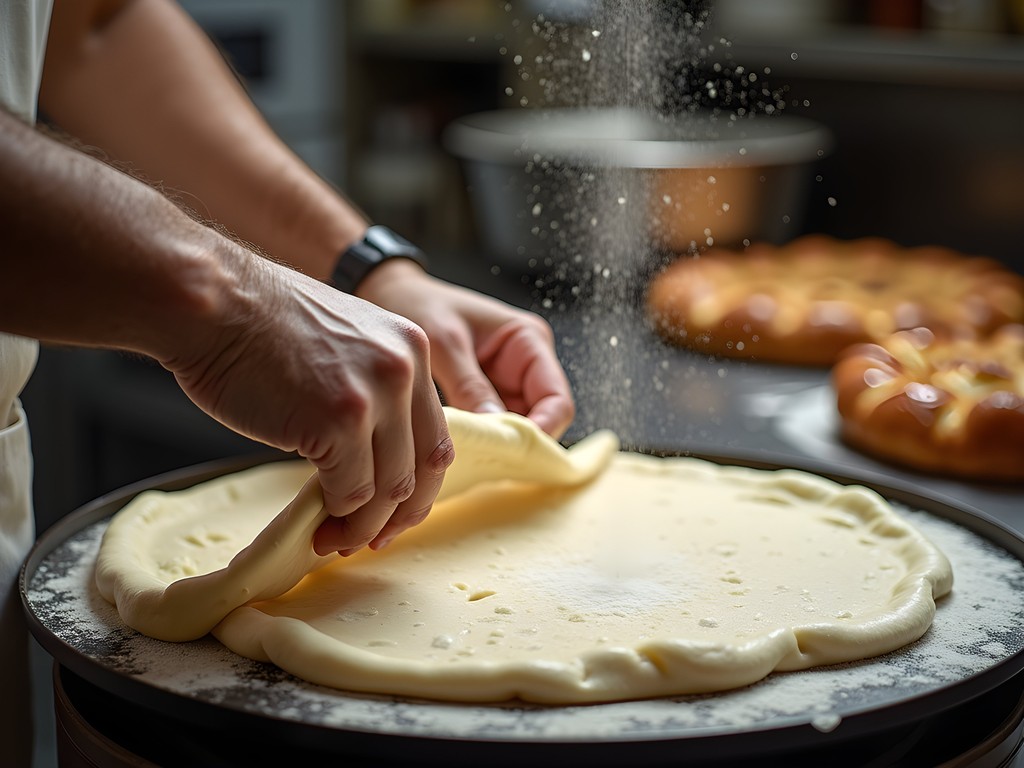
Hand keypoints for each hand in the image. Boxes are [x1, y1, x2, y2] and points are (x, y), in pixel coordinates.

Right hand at [165, 252, 453, 555]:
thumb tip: (373, 458)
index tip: (396, 512)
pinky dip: (336, 514)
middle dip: (399, 514)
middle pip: (422, 467)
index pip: (436, 436)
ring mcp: (375, 396)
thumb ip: (372, 391)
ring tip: (334, 538)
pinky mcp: (339, 422)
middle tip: (370, 539)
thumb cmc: (259, 323)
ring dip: (363, 524)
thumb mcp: (346, 342)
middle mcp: (405, 370)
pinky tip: (317, 520)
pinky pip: (350, 491)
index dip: (419, 485)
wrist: (213, 301)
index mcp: (412, 348)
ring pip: (388, 487)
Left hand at [358, 260, 575, 438]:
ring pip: (521, 428)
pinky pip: (497, 427)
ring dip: (502, 445)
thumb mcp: (443, 343)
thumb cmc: (420, 306)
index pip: (557, 400)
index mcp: (529, 341)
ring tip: (473, 457)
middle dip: (521, 442)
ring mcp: (510, 383)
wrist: (394, 296)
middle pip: (544, 419)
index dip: (542, 431)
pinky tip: (464, 449)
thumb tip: (494, 429)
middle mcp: (528, 364)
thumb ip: (469, 385)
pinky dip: (486, 441)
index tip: (511, 453)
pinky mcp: (489, 396)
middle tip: (488, 461)